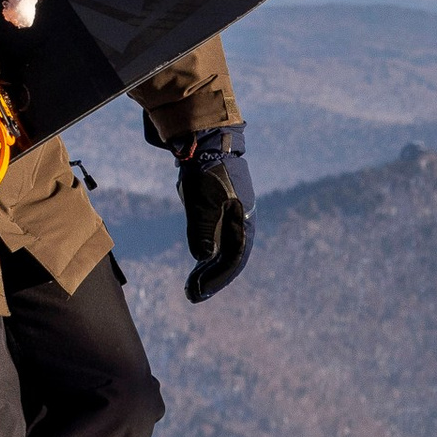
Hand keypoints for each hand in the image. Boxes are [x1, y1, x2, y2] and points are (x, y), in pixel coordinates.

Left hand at [172, 126, 252, 303]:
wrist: (205, 140)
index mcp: (244, 220)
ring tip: (191, 286)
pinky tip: (196, 263)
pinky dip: (206, 253)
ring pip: (222, 250)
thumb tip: (203, 257)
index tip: (199, 292)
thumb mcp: (203, 201)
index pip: (235, 258)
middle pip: (229, 258)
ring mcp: (230, 216)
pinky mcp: (218, 210)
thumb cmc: (207, 171)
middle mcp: (240, 221)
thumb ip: (203, 229)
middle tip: (192, 295)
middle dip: (212, 278)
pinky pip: (215, 238)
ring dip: (208, 269)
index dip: (218, 278)